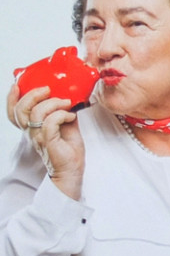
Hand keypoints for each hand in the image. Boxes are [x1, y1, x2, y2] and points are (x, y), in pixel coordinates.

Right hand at [6, 79, 83, 198]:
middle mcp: (31, 131)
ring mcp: (38, 136)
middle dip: (33, 94)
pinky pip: (49, 123)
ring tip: (66, 104)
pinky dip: (61, 114)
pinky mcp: (48, 141)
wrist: (72, 170)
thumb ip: (63, 111)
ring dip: (53, 103)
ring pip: (36, 113)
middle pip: (20, 109)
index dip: (11, 98)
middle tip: (48, 90)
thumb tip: (69, 97)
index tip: (18, 84)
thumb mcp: (66, 125)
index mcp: (31, 127)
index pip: (14, 111)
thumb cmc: (68, 150)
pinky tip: (70, 116)